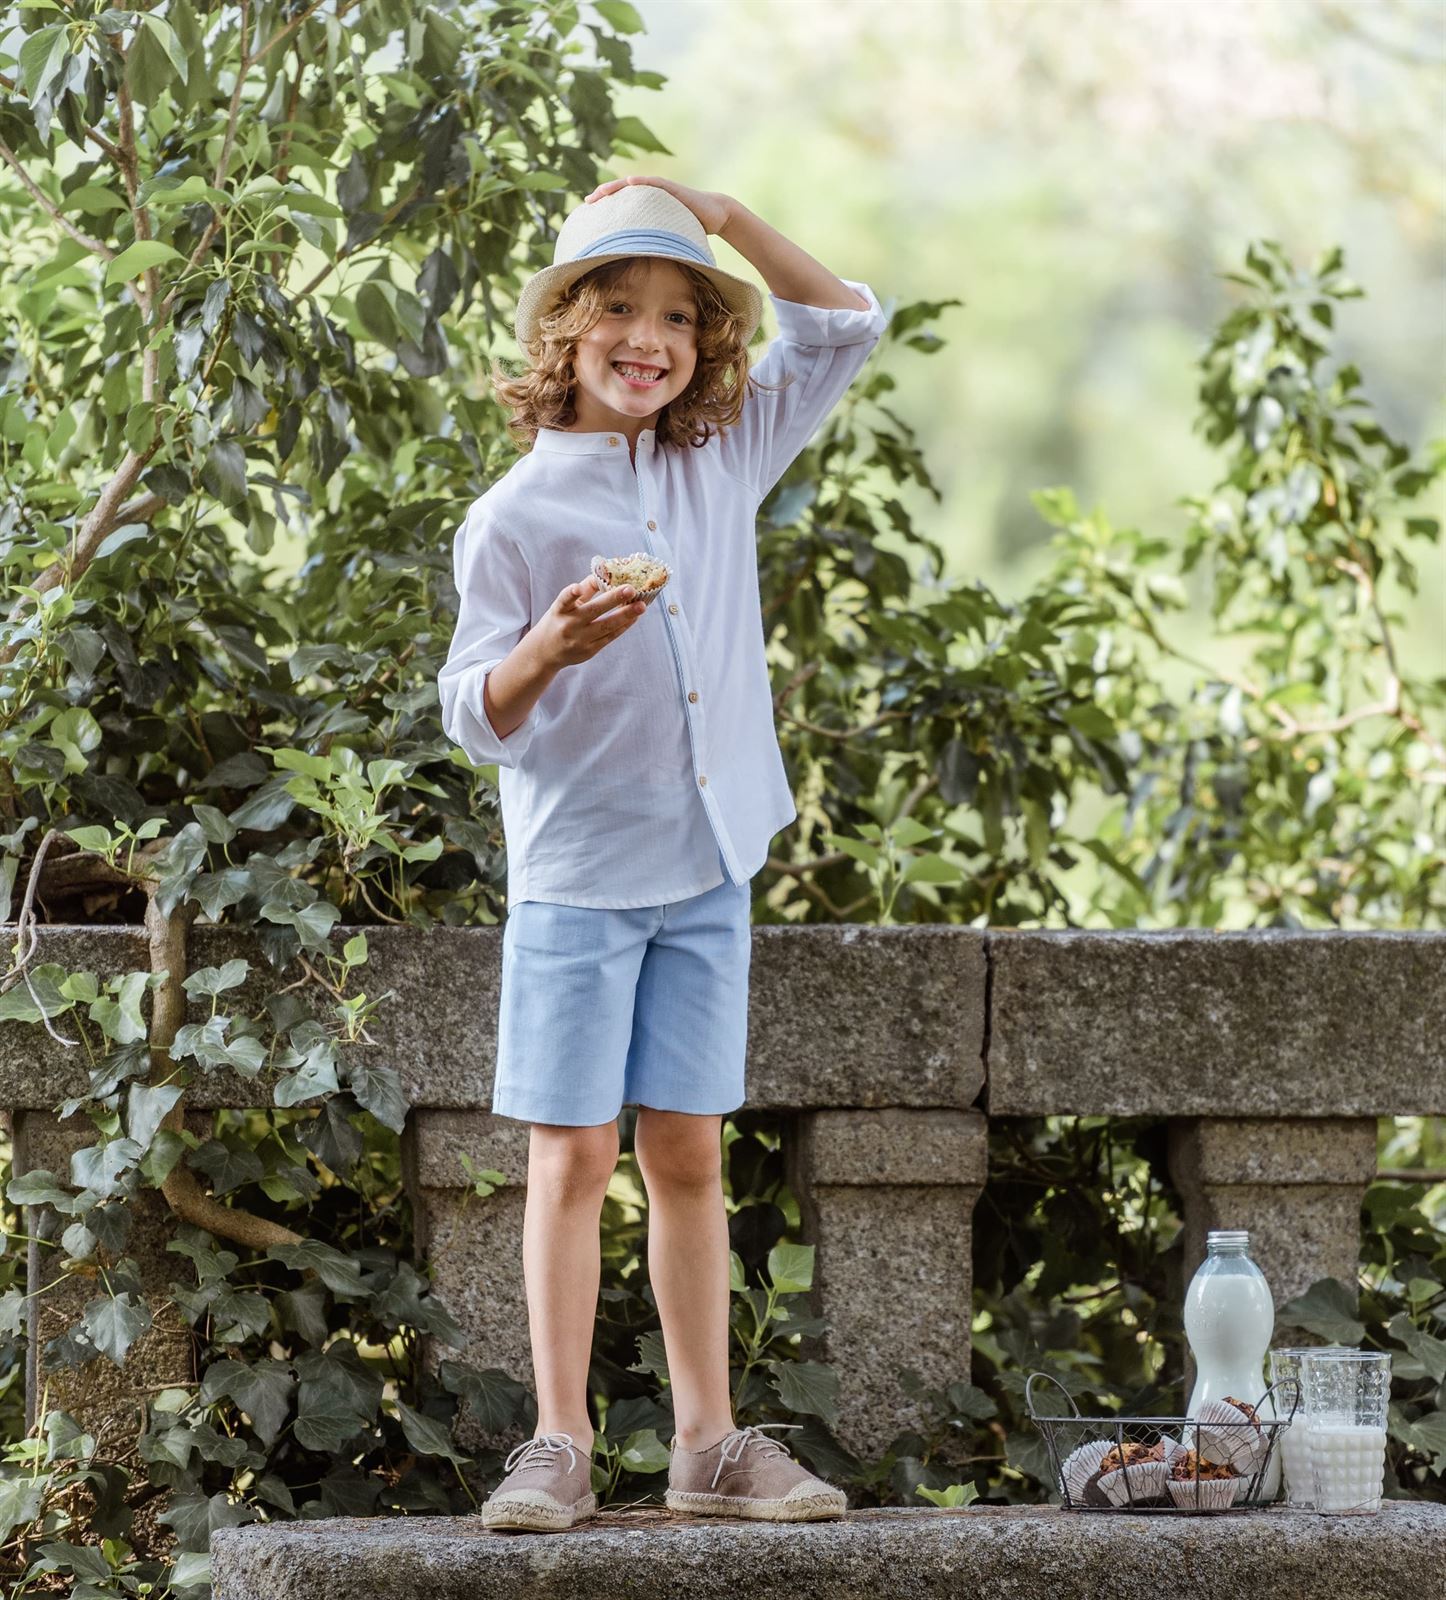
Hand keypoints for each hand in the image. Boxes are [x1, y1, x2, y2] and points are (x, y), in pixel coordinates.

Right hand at [534, 574, 646, 668]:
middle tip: (631, 589)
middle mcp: (569, 625)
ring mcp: (580, 640)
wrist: (545, 652)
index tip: (577, 588)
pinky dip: (623, 626)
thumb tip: (606, 572)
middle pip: (593, 611)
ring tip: (641, 606)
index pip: (564, 600)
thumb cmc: (559, 621)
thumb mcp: (564, 604)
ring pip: (606, 626)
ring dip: (625, 615)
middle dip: (613, 599)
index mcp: (560, 610)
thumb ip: (584, 589)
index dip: (570, 594)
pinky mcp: (589, 651)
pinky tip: (634, 617)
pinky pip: (610, 637)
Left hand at [584, 174, 735, 235]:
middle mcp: (650, 195)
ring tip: (600, 192)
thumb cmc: (692, 228)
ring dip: (615, 187)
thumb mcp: (668, 239)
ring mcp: (660, 189)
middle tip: (586, 203)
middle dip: (603, 195)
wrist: (716, 215)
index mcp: (647, 206)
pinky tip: (629, 182)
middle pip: (621, 192)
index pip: (621, 203)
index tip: (588, 213)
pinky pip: (653, 183)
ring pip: (632, 185)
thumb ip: (654, 245)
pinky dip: (641, 182)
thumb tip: (641, 267)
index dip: (605, 206)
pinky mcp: (672, 188)